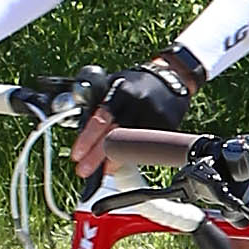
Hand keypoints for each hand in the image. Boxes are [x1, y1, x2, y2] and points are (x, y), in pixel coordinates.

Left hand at [77, 56, 193, 182]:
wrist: (171, 78)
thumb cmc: (136, 84)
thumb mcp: (114, 85)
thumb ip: (99, 105)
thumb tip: (82, 132)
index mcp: (122, 92)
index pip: (101, 119)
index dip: (87, 139)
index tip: (77, 155)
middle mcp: (138, 104)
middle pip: (115, 135)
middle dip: (96, 156)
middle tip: (83, 170)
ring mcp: (154, 116)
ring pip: (132, 145)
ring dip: (115, 160)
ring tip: (104, 169)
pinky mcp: (167, 126)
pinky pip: (147, 145)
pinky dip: (134, 153)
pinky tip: (126, 157)